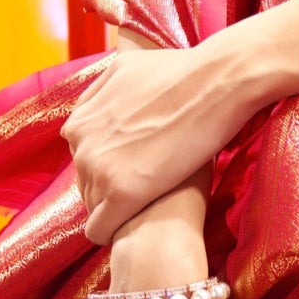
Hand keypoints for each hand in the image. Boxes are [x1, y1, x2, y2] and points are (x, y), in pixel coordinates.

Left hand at [64, 34, 264, 246]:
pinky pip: (100, 231)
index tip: (140, 161)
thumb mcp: (125, 67)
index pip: (81, 158)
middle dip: (114, 185)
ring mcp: (99, 169)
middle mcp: (81, 145)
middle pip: (86, 184)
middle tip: (152, 181)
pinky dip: (115, 231)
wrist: (218, 82)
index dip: (112, 161)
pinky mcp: (123, 194)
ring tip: (153, 201)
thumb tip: (97, 98)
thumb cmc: (181, 72)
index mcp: (80, 121)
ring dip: (119, 208)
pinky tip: (138, 223)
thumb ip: (102, 88)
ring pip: (95, 208)